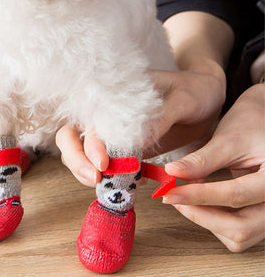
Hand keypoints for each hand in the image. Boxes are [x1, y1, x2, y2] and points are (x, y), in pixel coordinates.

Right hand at [56, 64, 226, 185]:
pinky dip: (109, 178)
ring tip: (110, 186)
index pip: (86, 119)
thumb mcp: (182, 100)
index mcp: (114, 95)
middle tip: (96, 180)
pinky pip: (106, 165)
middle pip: (71, 136)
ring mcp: (112, 132)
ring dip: (88, 172)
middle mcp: (106, 113)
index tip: (103, 163)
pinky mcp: (124, 148)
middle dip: (77, 160)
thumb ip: (160, 120)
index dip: (88, 143)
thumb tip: (138, 145)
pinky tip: (127, 184)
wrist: (206, 97)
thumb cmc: (192, 90)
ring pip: (83, 153)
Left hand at [162, 84, 264, 251]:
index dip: (198, 196)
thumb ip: (202, 160)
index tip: (170, 194)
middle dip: (202, 215)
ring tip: (189, 194)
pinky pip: (241, 230)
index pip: (236, 195)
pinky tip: (203, 199)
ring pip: (240, 235)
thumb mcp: (228, 139)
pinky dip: (217, 220)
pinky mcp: (263, 215)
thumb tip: (172, 173)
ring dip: (209, 220)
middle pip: (241, 227)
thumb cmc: (254, 124)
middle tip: (175, 197)